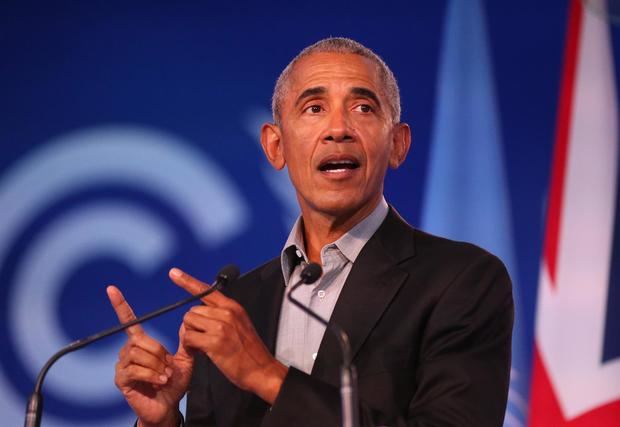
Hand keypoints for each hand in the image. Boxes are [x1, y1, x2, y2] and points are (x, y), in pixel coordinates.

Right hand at [107, 286, 192, 426]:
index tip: (112, 289)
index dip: (121, 305)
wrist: (168, 405)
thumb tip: (186, 322)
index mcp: (142, 343)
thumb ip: (185, 342)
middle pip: (141, 340)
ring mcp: (123, 365)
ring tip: (164, 376)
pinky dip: (151, 375)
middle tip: (168, 367)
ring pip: (139, 354)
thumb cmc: (174, 382)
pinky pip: (134, 370)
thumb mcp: (184, 359)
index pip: (129, 321)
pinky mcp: (121, 379)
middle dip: (159, 353)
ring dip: (156, 365)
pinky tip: (159, 381)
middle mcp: (128, 351)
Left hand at [169, 267, 287, 403]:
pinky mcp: (214, 342)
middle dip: (193, 325)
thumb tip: (200, 313)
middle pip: (192, 310)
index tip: (174, 273)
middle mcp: (226, 313)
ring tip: (204, 346)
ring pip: (188, 322)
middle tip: (203, 338)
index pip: (206, 290)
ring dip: (191, 335)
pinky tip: (201, 352)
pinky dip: (190, 346)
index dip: (187, 281)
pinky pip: (189, 337)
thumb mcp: (240, 324)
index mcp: (233, 307)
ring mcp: (220, 327)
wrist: (261, 370)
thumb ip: (222, 314)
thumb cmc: (249, 351)